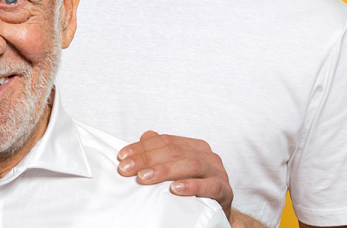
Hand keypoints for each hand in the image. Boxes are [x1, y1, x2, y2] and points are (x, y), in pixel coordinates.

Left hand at [117, 130, 233, 218]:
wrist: (218, 210)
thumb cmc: (195, 187)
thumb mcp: (177, 168)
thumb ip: (162, 151)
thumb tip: (145, 135)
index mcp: (194, 146)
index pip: (165, 140)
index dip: (142, 147)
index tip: (122, 157)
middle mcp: (207, 155)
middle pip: (175, 151)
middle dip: (147, 159)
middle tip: (127, 169)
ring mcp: (217, 172)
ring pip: (190, 165)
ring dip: (164, 171)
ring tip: (144, 178)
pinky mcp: (224, 190)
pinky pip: (209, 186)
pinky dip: (191, 186)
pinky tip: (175, 189)